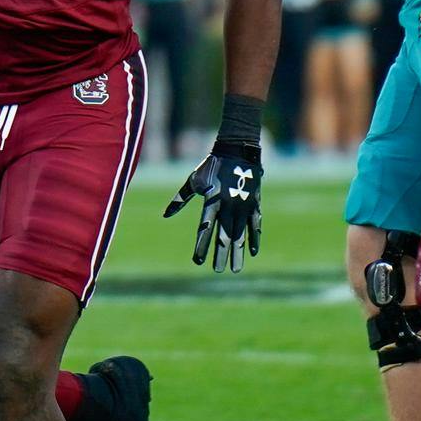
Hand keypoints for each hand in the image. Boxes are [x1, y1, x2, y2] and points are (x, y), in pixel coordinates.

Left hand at [163, 143, 262, 272]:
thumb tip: (165, 215)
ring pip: (240, 234)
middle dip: (220, 254)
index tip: (197, 261)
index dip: (201, 246)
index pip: (205, 228)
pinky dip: (254, 238)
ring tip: (235, 269)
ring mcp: (243, 205)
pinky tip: (251, 252)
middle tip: (216, 270)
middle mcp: (228, 205)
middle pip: (223, 235)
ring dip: (237, 252)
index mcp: (211, 200)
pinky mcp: (254, 203)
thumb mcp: (194, 181)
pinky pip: (255, 225)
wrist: (237, 150)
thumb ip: (180, 199)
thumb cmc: (211, 166)